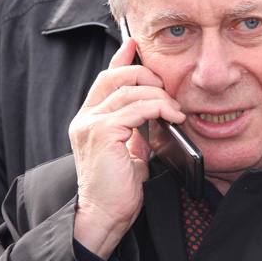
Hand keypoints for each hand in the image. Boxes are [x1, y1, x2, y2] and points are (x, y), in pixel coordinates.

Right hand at [69, 39, 184, 258]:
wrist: (104, 217)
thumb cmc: (118, 189)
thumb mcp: (130, 151)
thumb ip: (136, 129)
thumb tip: (157, 114)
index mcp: (89, 119)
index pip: (105, 78)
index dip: (121, 58)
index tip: (134, 44)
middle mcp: (85, 118)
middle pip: (115, 76)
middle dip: (146, 75)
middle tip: (168, 89)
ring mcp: (91, 124)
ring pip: (129, 90)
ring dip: (159, 96)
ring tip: (176, 111)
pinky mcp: (102, 134)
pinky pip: (136, 108)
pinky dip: (158, 108)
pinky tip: (172, 117)